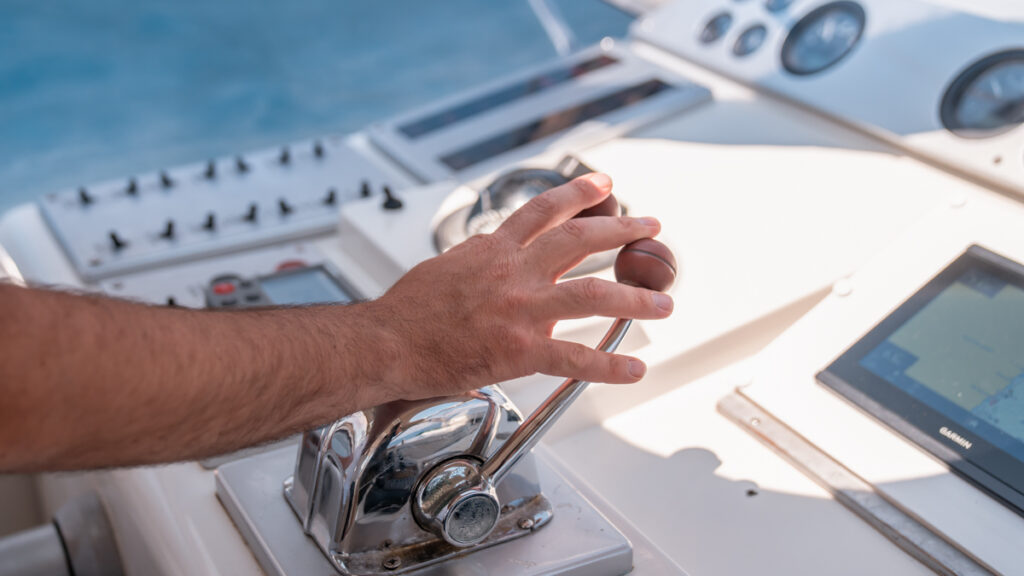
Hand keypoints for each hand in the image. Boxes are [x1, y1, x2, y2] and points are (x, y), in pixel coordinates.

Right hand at [372, 173, 672, 400]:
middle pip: (580, 240)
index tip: (603, 186)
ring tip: (662, 301)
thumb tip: (490, 259)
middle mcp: (512, 272)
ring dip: (634, 297)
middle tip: (650, 226)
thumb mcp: (444, 267)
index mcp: (493, 249)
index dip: (579, 194)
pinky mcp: (520, 350)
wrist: (384, 343)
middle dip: (622, 230)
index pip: (543, 210)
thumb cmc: (405, 312)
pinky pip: (576, 357)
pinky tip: (633, 368)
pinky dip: (610, 365)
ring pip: (592, 294)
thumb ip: (478, 262)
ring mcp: (520, 310)